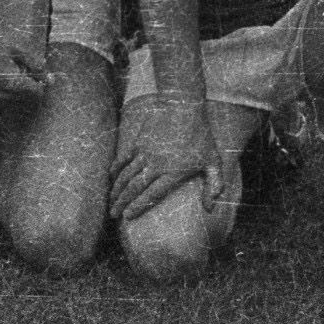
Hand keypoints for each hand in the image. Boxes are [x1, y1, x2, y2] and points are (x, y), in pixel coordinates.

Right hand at [0, 11, 47, 104]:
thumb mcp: (16, 48)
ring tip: (7, 65)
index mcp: (11, 84)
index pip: (36, 92)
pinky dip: (1, 86)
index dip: (40, 81)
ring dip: (14, 85)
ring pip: (10, 96)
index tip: (38, 70)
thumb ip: (35, 64)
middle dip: (26, 82)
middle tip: (19, 63)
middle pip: (23, 95)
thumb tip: (49, 78)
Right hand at [106, 92, 212, 221]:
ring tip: (110, 201)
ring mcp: (145, 152)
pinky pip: (123, 158)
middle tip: (113, 214)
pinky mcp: (139, 142)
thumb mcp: (214, 162)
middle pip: (134, 188)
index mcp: (173, 172)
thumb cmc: (201, 135)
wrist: (183, 106)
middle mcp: (156, 165)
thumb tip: (210, 209)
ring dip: (116, 189)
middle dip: (122, 203)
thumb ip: (214, 186)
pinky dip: (115, 169)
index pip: (152, 195)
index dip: (138, 207)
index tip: (128, 217)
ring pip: (126, 175)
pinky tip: (110, 178)